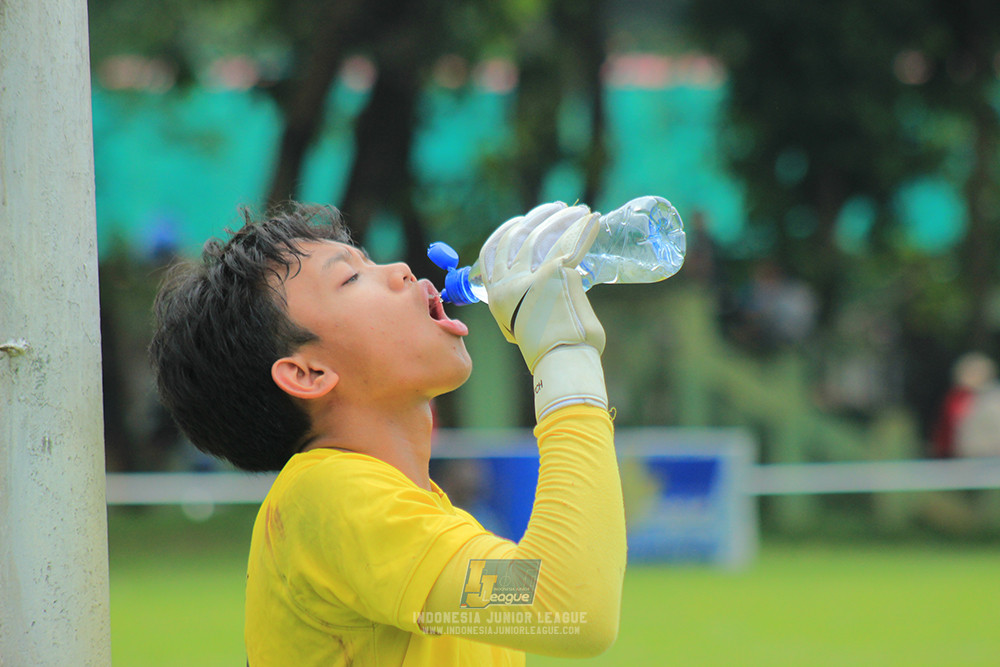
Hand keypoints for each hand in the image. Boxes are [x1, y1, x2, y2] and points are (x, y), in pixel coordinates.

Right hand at [478, 202, 607, 418]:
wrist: (559, 360)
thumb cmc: (548, 350)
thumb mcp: (522, 327)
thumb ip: (527, 307)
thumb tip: (544, 296)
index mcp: (497, 296)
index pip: (491, 253)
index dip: (505, 233)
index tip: (519, 221)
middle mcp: (510, 282)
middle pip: (520, 238)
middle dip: (539, 218)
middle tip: (557, 209)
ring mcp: (533, 276)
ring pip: (545, 237)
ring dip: (563, 220)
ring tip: (580, 212)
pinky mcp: (558, 273)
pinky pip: (573, 245)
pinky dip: (586, 231)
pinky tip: (595, 220)